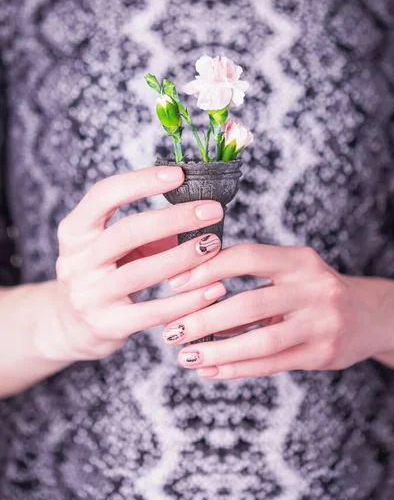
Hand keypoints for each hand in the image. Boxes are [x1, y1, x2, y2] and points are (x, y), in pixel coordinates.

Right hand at [45, 167, 225, 361]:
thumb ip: (151, 230)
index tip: (179, 174)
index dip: (141, 181)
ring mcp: (88, 295)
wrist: (73, 325)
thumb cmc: (105, 274)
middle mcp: (76, 261)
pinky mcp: (106, 325)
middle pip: (127, 231)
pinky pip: (153, 312)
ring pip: (140, 272)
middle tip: (213, 210)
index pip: (104, 195)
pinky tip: (213, 289)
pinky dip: (186, 300)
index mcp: (75, 231)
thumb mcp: (116, 247)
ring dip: (183, 257)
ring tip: (214, 245)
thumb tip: (200, 210)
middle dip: (174, 218)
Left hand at [164, 244, 393, 378]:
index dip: (207, 268)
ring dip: (217, 352)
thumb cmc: (313, 291)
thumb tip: (190, 294)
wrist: (368, 316)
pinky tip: (211, 371)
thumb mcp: (289, 274)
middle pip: (248, 303)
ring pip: (260, 342)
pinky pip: (271, 365)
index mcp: (300, 260)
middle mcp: (314, 289)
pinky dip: (236, 369)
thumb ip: (250, 280)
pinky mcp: (322, 354)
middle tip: (172, 330)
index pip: (247, 257)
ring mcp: (321, 324)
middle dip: (203, 319)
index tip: (174, 283)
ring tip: (186, 357)